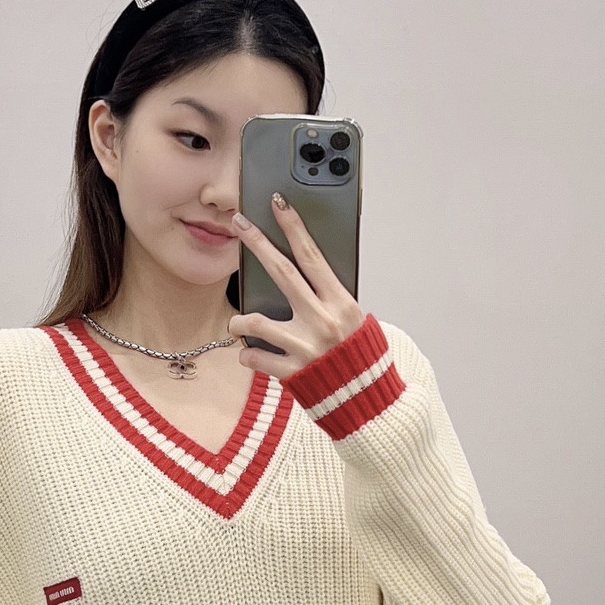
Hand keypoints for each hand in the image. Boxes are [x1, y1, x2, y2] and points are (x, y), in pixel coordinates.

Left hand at [229, 195, 364, 378]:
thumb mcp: (354, 319)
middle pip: (282, 273)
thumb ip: (330, 298)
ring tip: (238, 324)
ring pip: (256, 322)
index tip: (278, 204)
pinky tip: (251, 354)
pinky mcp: (292, 372)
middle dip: (258, 243)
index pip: (313, 257)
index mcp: (340, 303)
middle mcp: (322, 320)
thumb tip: (305, 272)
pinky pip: (255, 357)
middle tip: (239, 223)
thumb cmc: (359, 356)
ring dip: (239, 321)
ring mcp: (305, 347)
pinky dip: (249, 355)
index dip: (294, 228)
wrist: (367, 400)